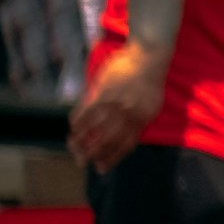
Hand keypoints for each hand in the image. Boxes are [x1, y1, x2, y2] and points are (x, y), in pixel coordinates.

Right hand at [68, 44, 163, 165]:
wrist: (149, 55)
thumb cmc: (150, 80)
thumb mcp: (151, 104)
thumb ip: (137, 119)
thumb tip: (126, 136)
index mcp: (143, 120)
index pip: (126, 145)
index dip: (112, 158)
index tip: (101, 168)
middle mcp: (129, 115)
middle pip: (107, 140)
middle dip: (93, 153)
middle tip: (81, 161)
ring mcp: (116, 104)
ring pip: (95, 128)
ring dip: (81, 138)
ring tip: (72, 146)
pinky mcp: (104, 92)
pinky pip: (87, 111)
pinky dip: (78, 119)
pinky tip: (72, 126)